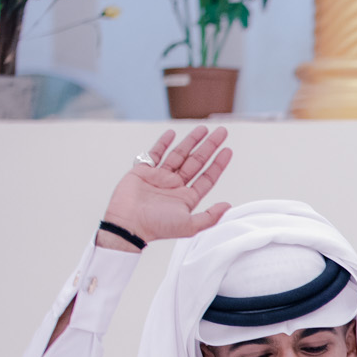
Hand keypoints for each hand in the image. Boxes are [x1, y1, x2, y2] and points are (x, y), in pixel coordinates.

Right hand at [98, 127, 233, 250]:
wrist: (129, 224)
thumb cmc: (158, 227)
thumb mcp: (190, 226)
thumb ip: (210, 216)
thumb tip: (228, 206)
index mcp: (187, 197)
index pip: (207, 177)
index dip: (218, 164)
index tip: (228, 150)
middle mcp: (175, 185)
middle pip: (196, 161)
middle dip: (209, 146)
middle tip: (222, 132)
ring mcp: (160, 176)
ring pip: (179, 154)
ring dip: (191, 141)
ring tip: (203, 129)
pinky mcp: (143, 171)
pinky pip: (155, 153)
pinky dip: (163, 143)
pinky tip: (172, 133)